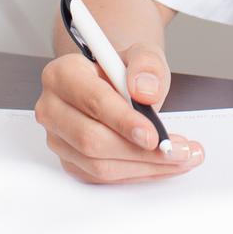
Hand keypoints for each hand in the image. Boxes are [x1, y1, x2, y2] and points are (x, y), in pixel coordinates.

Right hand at [34, 42, 203, 183]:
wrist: (116, 86)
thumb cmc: (123, 72)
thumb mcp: (143, 55)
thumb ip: (146, 64)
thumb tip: (144, 90)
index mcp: (62, 74)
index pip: (92, 101)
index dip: (124, 121)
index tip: (153, 134)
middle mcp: (52, 108)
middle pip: (92, 140)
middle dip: (140, 151)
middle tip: (176, 150)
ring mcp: (58, 139)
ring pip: (99, 165)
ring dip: (145, 166)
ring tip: (180, 157)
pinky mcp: (70, 162)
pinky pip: (104, 177)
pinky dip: (138, 174)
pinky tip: (162, 164)